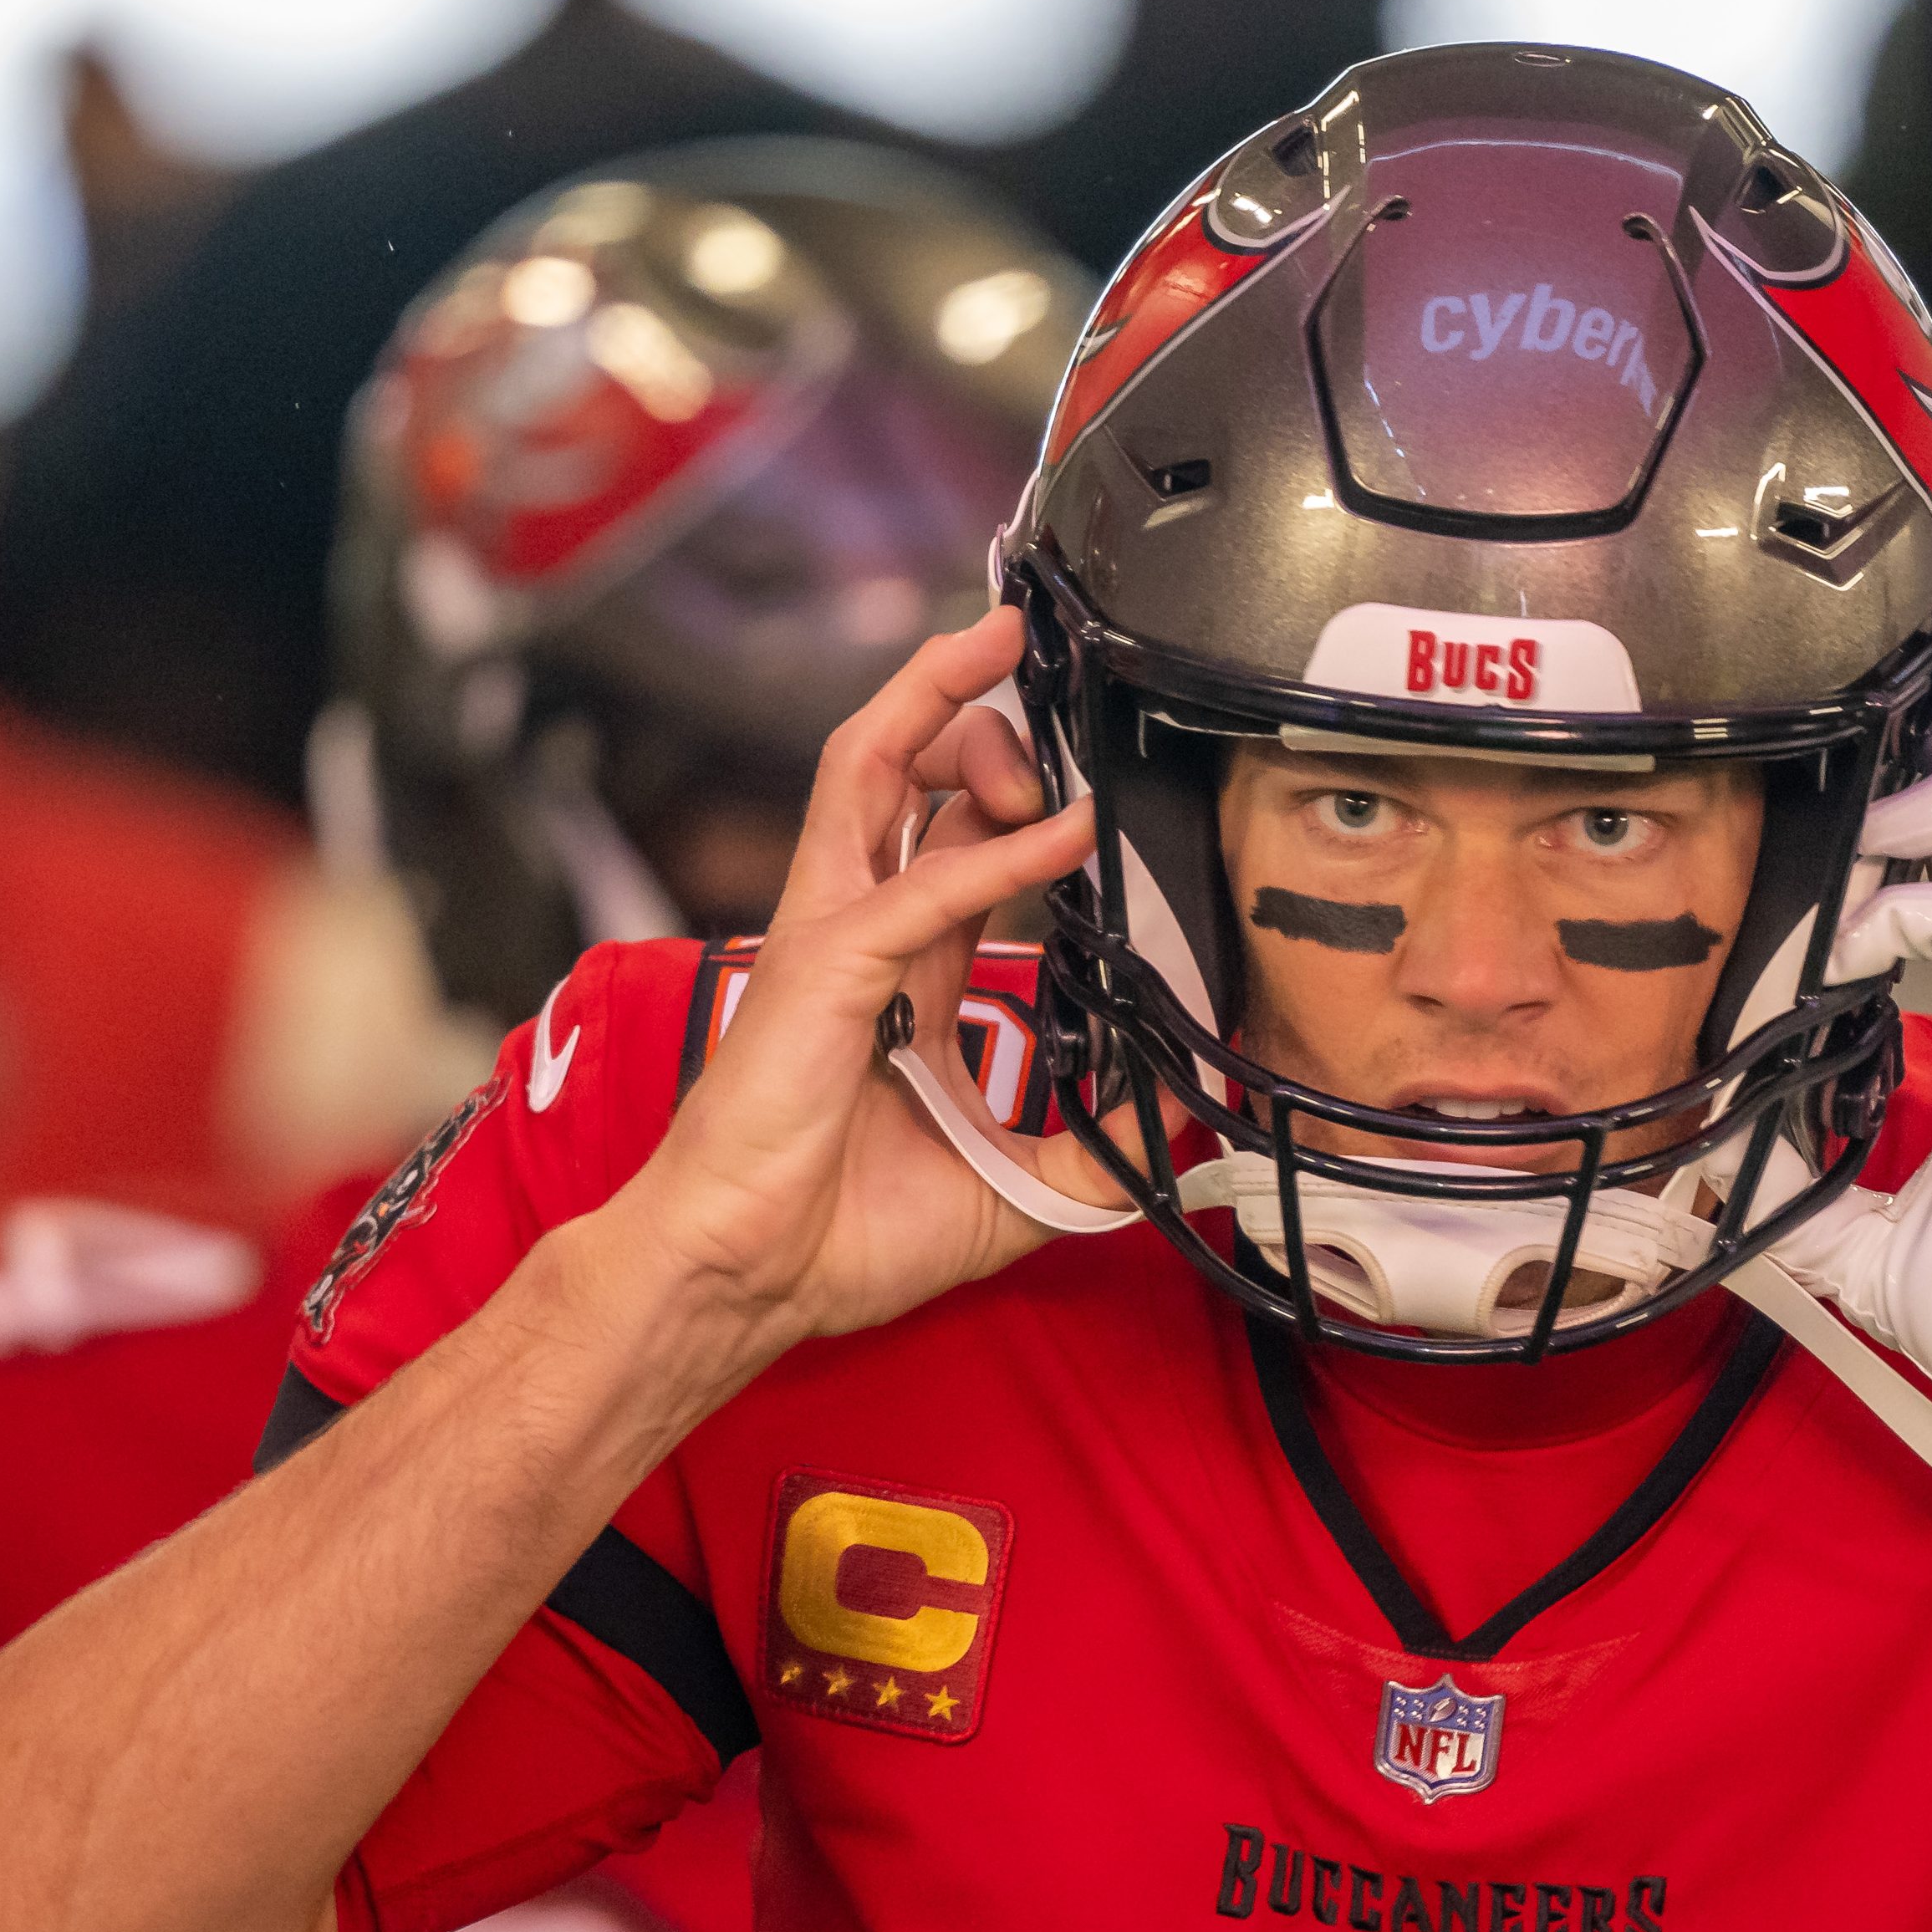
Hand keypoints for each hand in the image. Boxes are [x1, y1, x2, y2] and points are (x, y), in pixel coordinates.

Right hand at [595, 608, 1125, 1357]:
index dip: (1018, 808)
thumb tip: (1181, 1142)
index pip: (957, 853)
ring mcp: (830, 939)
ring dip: (944, 709)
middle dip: (974, 726)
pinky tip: (1067, 829)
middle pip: (902, 779)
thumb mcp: (1010, 1193)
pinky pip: (923, 887)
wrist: (750, 1278)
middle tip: (1053, 716)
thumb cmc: (835, 1235)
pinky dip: (1000, 853)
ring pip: (874, 775)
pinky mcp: (824, 966)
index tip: (1086, 785)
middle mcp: (856, 936)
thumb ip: (1095, 1159)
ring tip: (1005, 653)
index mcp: (895, 976)